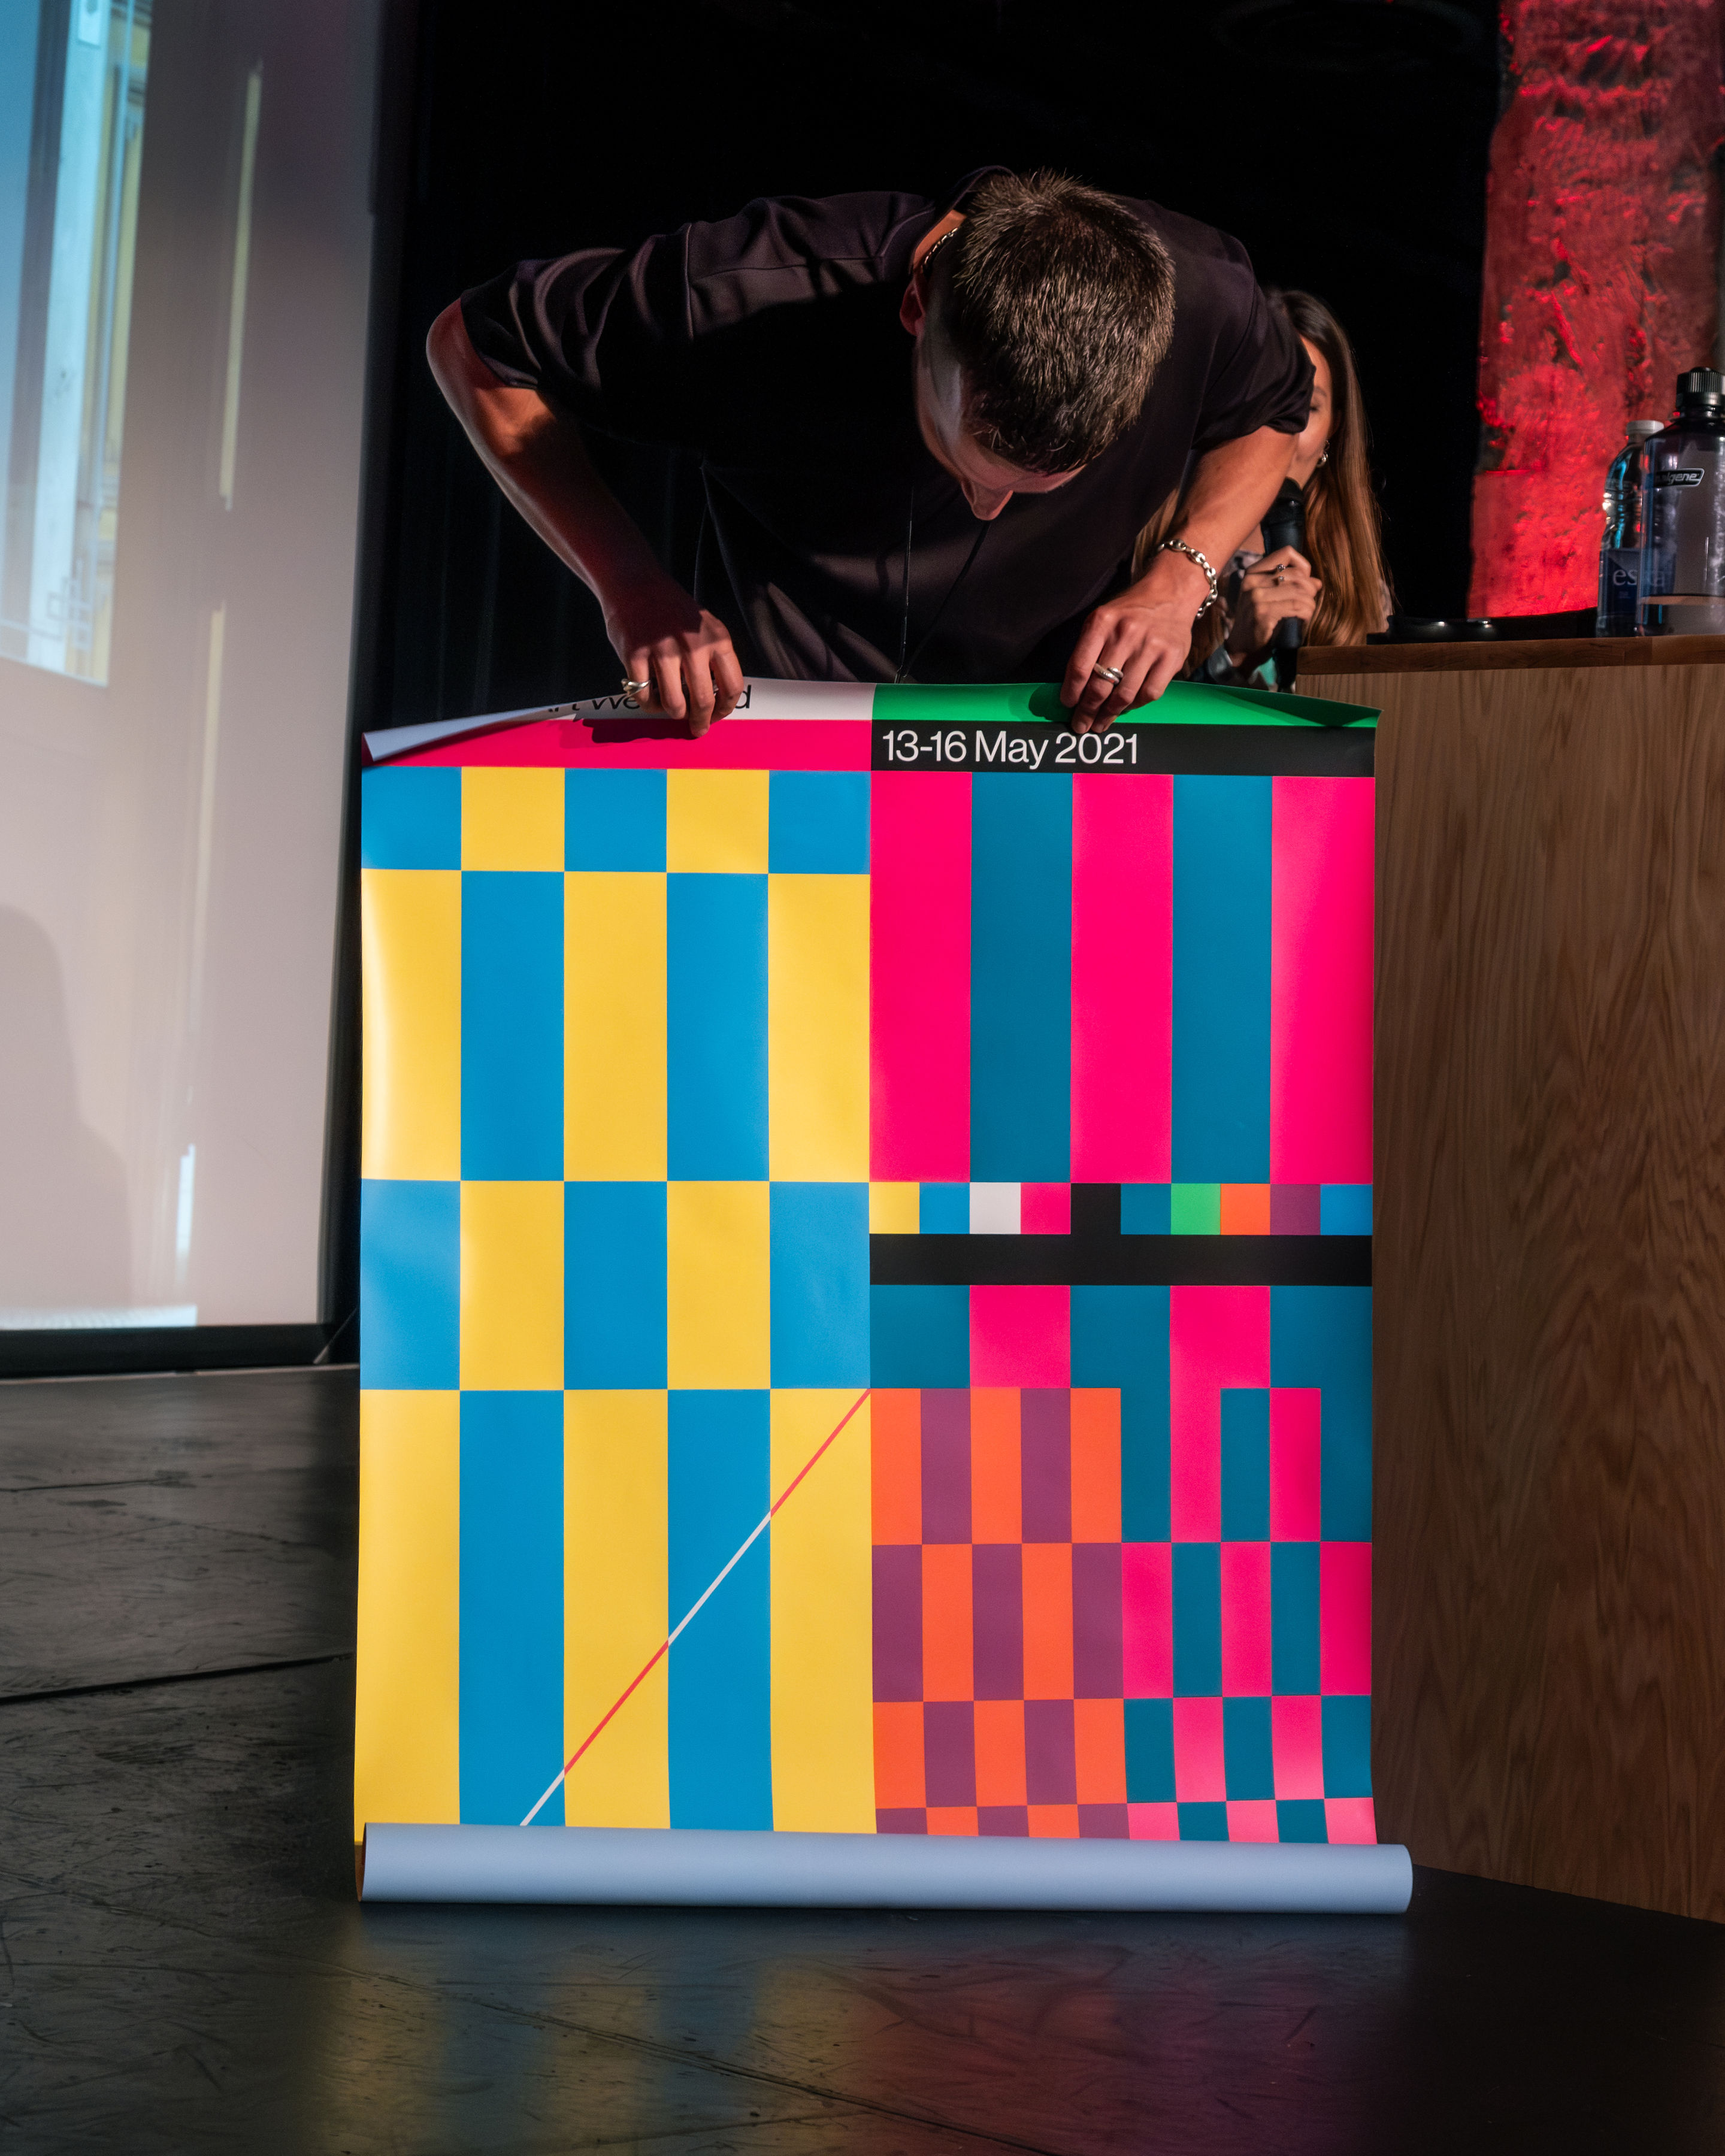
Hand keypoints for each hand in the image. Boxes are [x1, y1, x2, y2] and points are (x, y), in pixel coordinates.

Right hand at [605, 572, 743, 735]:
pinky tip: (649, 695)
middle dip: (700, 722)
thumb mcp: (706, 627)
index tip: (717, 717)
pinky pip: (645, 696)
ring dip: (672, 712)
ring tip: (669, 706)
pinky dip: (647, 703)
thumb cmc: (673, 610)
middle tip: (696, 729)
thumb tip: (717, 703)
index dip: (725, 709)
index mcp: (717, 639)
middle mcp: (694, 645)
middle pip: (704, 701)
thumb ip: (714, 658)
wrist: (636, 583)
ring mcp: (664, 649)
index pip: (732, 687)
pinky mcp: (635, 654)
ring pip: (674, 705)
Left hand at [1062, 547, 1212, 728]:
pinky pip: (1149, 693)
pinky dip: (1135, 705)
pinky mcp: (1171, 658)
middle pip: (1100, 685)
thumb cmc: (1129, 612)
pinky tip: (1126, 708)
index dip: (1071, 692)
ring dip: (1109, 714)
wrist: (1170, 593)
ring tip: (1100, 724)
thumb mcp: (1101, 619)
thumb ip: (1087, 649)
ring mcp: (1151, 647)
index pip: (1079, 667)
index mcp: (1102, 622)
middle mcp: (1126, 634)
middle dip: (1087, 711)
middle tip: (1081, 725)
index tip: (1067, 706)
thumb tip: (1074, 689)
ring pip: (1124, 694)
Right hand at [1227, 546, 1320, 663]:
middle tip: (1309, 602)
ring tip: (1307, 612)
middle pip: (1297, 574)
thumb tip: (1317, 582)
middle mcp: (1253, 581)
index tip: (1304, 582)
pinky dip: (1306, 613)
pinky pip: (1297, 606)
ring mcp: (1256, 597)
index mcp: (1253, 573)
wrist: (1242, 648)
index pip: (1286, 553)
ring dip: (1310, 603)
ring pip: (1299, 591)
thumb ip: (1290, 586)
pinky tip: (1304, 619)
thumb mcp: (1268, 599)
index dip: (1303, 566)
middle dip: (1310, 589)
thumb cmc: (1258, 623)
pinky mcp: (1263, 613)